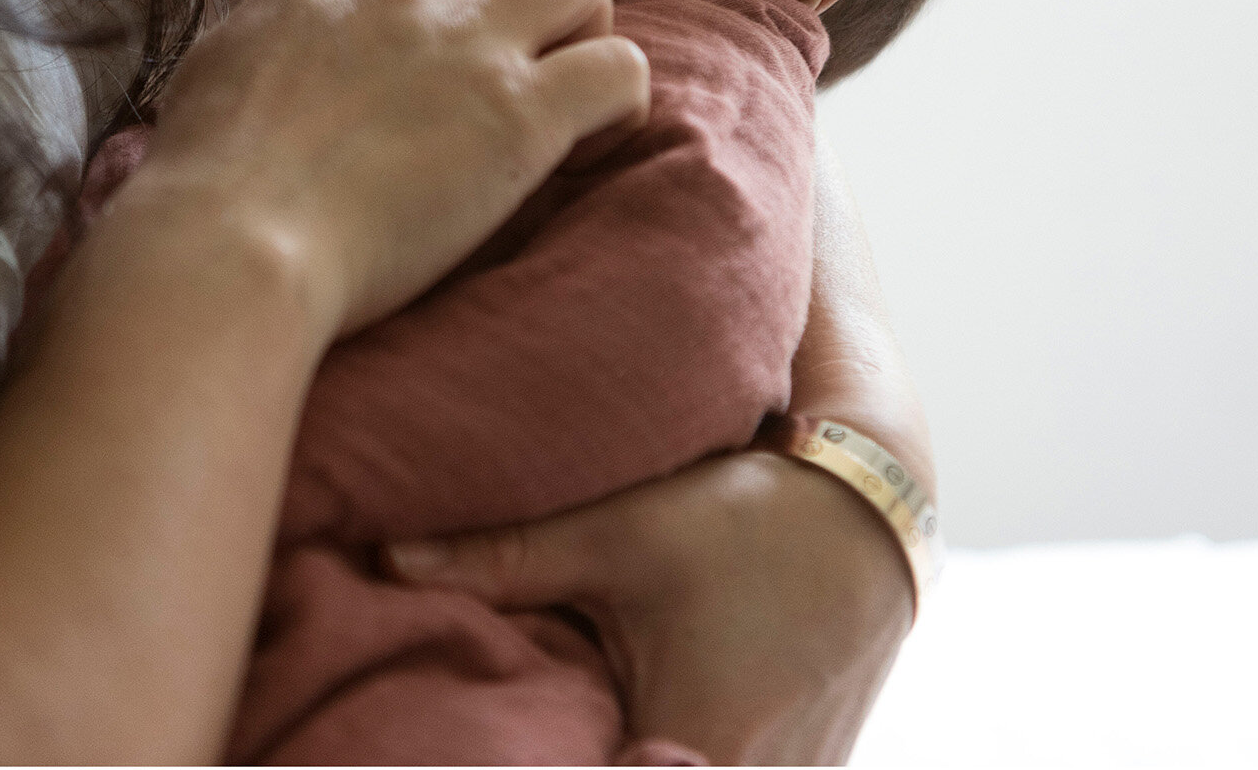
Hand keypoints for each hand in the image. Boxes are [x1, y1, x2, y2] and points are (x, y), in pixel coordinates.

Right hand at [123, 0, 649, 338]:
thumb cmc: (203, 184)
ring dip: (585, 21)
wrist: (231, 241)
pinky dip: (619, 105)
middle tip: (515, 61)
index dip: (425, 12)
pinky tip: (581, 149)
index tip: (417, 78)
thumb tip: (277, 52)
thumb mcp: (214, 73)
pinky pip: (622, 68)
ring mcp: (469, 45)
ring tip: (560, 88)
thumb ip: (263, 42)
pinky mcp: (522, 114)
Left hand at [384, 449, 914, 765]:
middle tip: (507, 743)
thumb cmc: (750, 518)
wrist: (871, 512)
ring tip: (547, 742)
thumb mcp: (624, 531)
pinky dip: (659, 760)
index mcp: (699, 755)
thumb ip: (505, 555)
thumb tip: (386, 558)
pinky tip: (618, 736)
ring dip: (616, 762)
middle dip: (563, 765)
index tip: (473, 757)